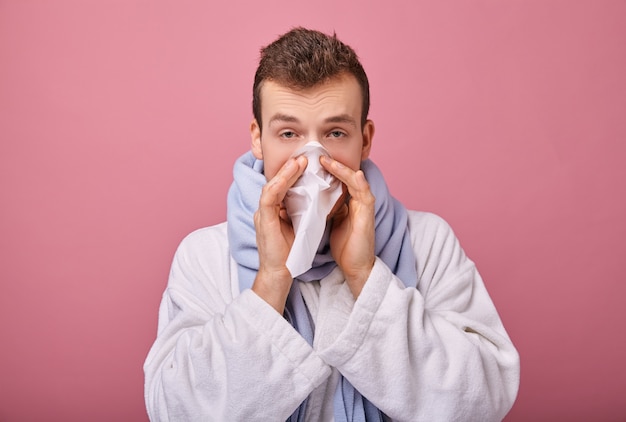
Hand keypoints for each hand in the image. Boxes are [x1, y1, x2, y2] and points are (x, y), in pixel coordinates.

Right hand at [252, 155, 307, 313]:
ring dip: (286, 173)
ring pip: (272, 186)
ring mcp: (262, 214)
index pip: (282, 187)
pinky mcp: (263, 220)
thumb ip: (302, 212)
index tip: (306, 164)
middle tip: (304, 157)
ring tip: (299, 162)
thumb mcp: (299, 226)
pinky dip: (279, 184)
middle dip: (289, 169)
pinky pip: (269, 197)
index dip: (292, 174)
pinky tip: (290, 176)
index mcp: (274, 211)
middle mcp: (266, 210)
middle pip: (276, 183)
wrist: (280, 273)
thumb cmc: (291, 253)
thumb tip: (316, 198)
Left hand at [320, 155, 375, 297]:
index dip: (326, 169)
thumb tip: (306, 197)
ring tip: (328, 161)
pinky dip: (359, 183)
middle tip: (318, 155)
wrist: (355, 266)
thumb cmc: (343, 245)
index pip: (337, 179)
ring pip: (355, 180)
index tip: (310, 162)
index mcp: (347, 201)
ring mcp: (364, 206)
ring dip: (342, 169)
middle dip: (332, 164)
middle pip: (346, 176)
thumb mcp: (329, 221)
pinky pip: (365, 193)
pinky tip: (354, 174)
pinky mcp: (368, 214)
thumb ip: (324, 207)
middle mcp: (357, 200)